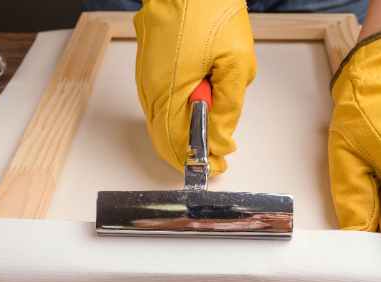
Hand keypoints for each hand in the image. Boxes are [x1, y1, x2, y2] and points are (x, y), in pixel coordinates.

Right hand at [134, 0, 256, 174]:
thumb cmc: (210, 10)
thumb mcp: (235, 63)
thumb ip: (227, 108)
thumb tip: (219, 141)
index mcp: (167, 90)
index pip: (177, 144)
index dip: (198, 162)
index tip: (218, 166)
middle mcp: (149, 89)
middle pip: (164, 139)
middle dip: (192, 154)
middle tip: (218, 157)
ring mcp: (145, 79)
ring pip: (161, 124)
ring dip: (186, 136)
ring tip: (214, 136)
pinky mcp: (148, 71)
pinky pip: (160, 106)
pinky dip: (179, 117)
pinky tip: (199, 114)